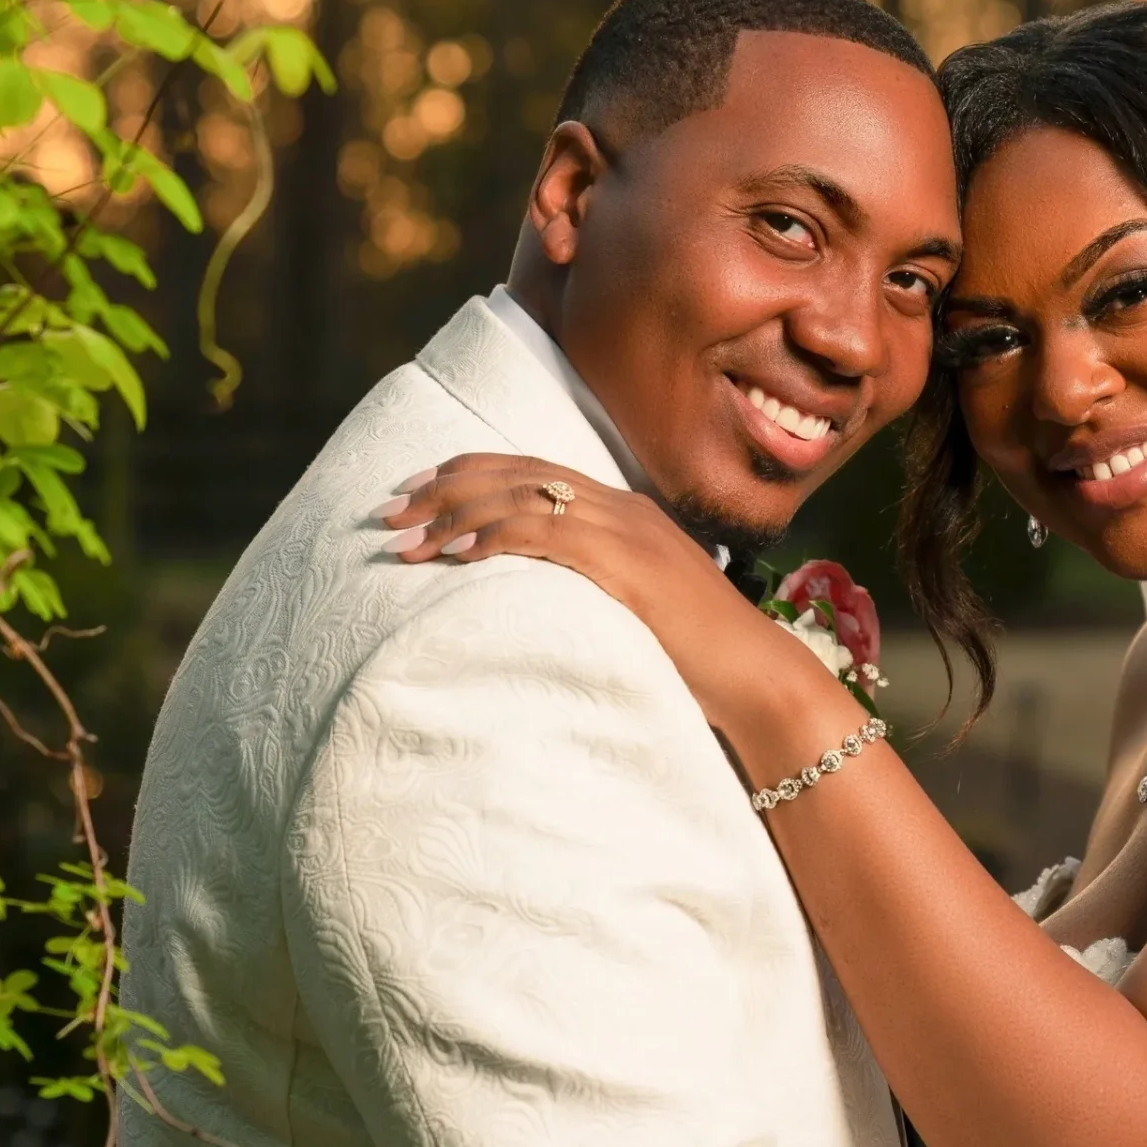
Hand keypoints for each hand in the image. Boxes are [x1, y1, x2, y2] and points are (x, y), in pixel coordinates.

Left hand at [374, 455, 826, 721]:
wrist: (757, 677)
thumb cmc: (704, 659)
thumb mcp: (644, 608)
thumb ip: (601, 589)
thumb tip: (548, 601)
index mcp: (627, 512)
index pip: (534, 470)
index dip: (468, 474)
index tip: (417, 492)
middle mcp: (624, 509)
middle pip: (518, 472)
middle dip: (445, 487)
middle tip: (389, 510)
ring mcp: (627, 532)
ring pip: (523, 496)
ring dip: (455, 515)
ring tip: (406, 538)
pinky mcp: (627, 565)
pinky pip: (547, 533)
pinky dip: (495, 537)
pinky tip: (456, 554)